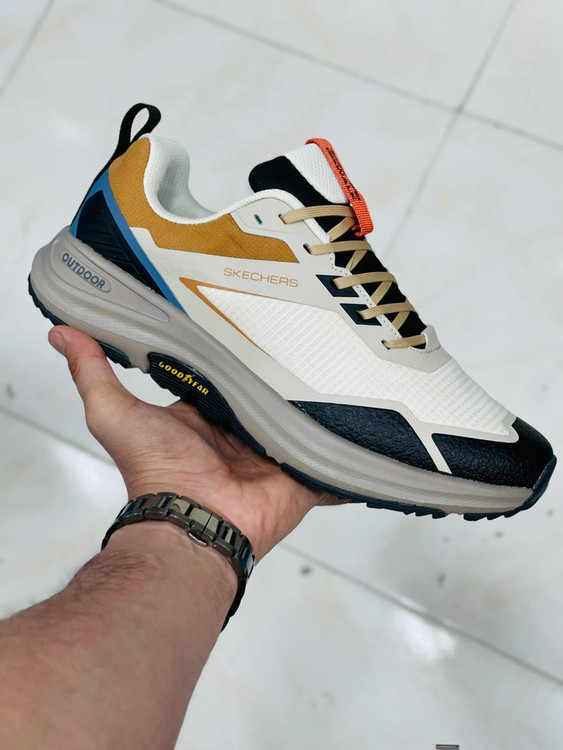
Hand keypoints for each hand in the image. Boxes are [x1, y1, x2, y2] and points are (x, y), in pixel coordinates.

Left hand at [49, 326, 337, 559]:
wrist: (195, 525)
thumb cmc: (157, 473)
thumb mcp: (115, 414)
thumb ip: (93, 374)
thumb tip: (62, 335)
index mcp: (207, 413)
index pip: (228, 370)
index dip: (238, 346)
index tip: (252, 311)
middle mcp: (243, 428)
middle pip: (269, 390)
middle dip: (285, 367)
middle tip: (309, 326)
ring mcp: (276, 449)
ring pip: (304, 415)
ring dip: (318, 398)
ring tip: (347, 357)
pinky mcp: (305, 469)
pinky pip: (332, 454)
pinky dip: (348, 445)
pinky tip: (368, 417)